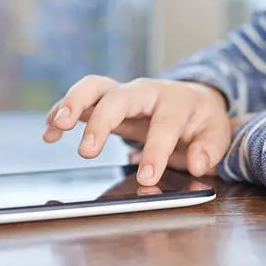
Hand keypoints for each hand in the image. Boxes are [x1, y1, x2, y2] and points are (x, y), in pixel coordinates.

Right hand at [42, 75, 230, 185]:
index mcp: (175, 101)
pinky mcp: (106, 101)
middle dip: (101, 123)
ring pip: (93, 87)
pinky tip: (49, 132)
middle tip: (87, 152)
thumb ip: (209, 149)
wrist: (191, 100)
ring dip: (72, 104)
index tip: (147, 177)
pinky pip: (81, 100)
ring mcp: (123, 94)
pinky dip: (62, 111)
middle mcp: (145, 92)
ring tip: (56, 127)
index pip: (163, 125)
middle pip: (119, 98)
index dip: (156, 152)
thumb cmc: (201, 120)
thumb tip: (196, 163)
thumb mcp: (216, 134)